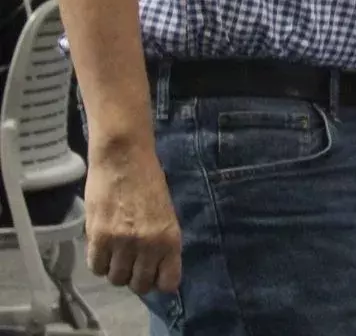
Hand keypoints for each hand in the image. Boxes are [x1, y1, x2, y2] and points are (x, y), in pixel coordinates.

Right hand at [83, 141, 181, 294]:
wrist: (124, 159)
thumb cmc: (149, 183)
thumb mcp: (166, 214)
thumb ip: (162, 243)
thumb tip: (158, 271)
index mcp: (171, 238)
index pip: (168, 282)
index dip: (158, 282)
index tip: (152, 274)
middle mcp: (149, 244)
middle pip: (139, 285)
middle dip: (135, 279)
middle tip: (131, 265)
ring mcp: (122, 242)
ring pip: (116, 278)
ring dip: (115, 270)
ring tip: (116, 254)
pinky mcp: (98, 237)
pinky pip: (96, 267)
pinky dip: (99, 262)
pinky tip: (102, 249)